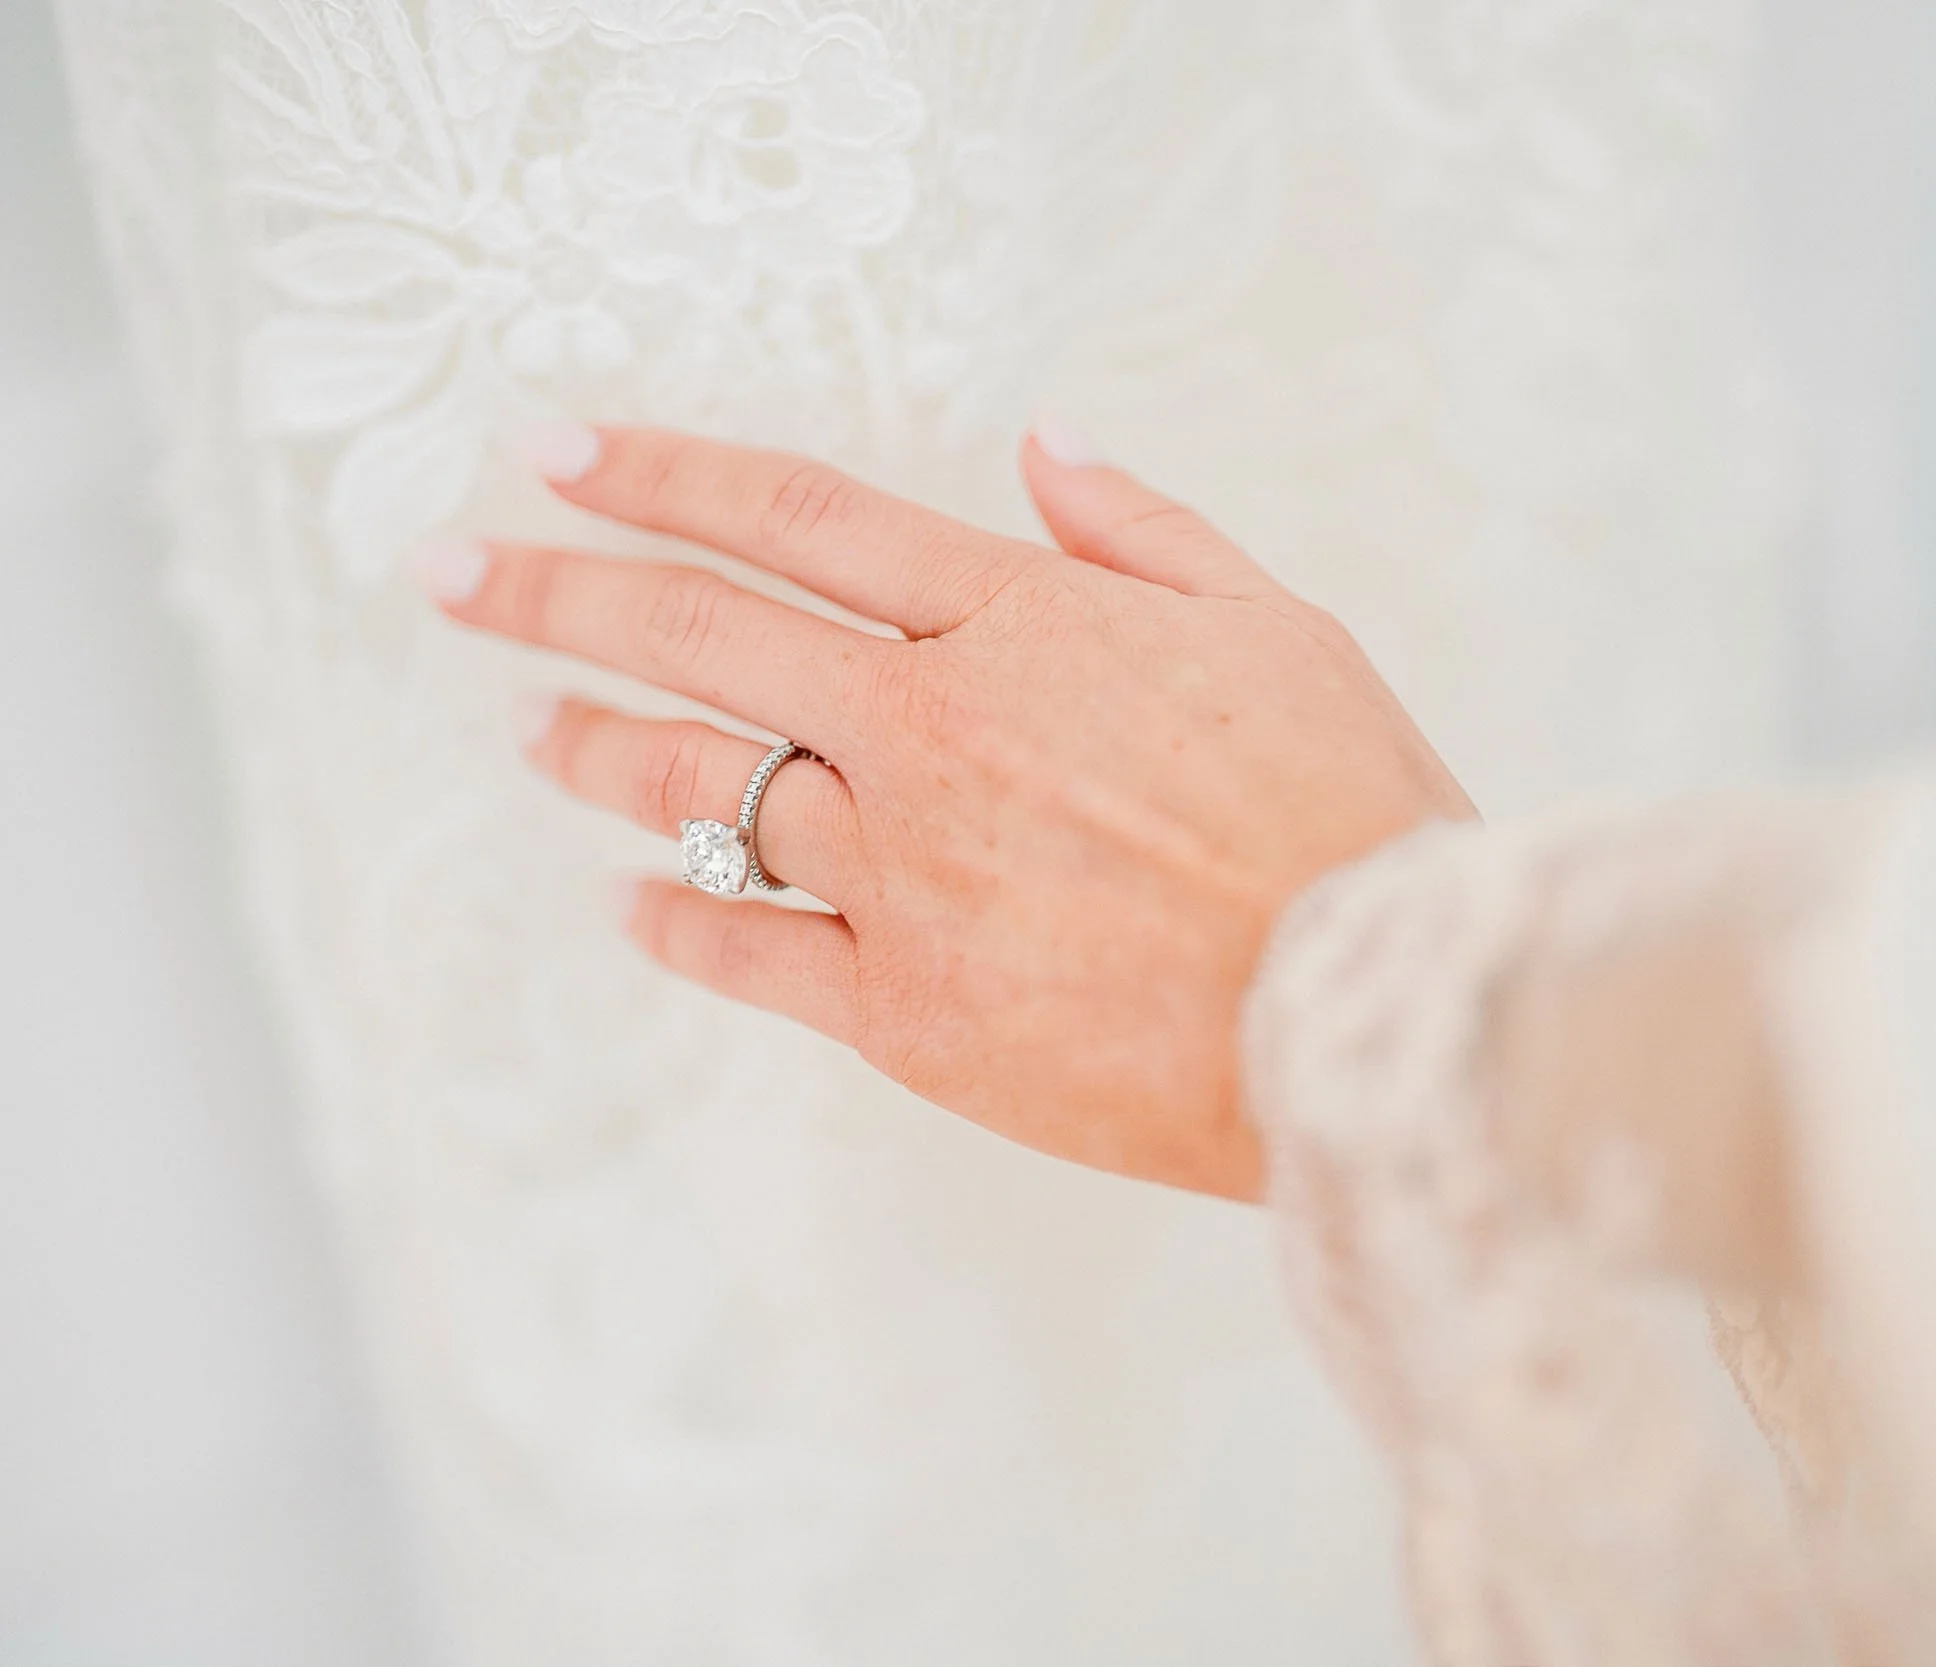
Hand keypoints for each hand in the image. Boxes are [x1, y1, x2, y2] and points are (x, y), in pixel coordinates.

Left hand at [420, 422, 1472, 1199]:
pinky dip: (678, 920)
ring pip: (707, 790)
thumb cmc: (1348, 815)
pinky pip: (754, 952)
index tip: (558, 449)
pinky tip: (625, 902)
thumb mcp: (1278, 625)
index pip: (798, 520)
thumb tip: (1042, 449)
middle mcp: (935, 735)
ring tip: (526, 723)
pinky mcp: (912, 1012)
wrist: (1369, 1018)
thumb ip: (1144, 533)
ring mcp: (909, 877)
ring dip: (600, 746)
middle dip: (559, 590)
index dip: (662, 473)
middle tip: (455, 569)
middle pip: (705, 637)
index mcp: (1021, 625)